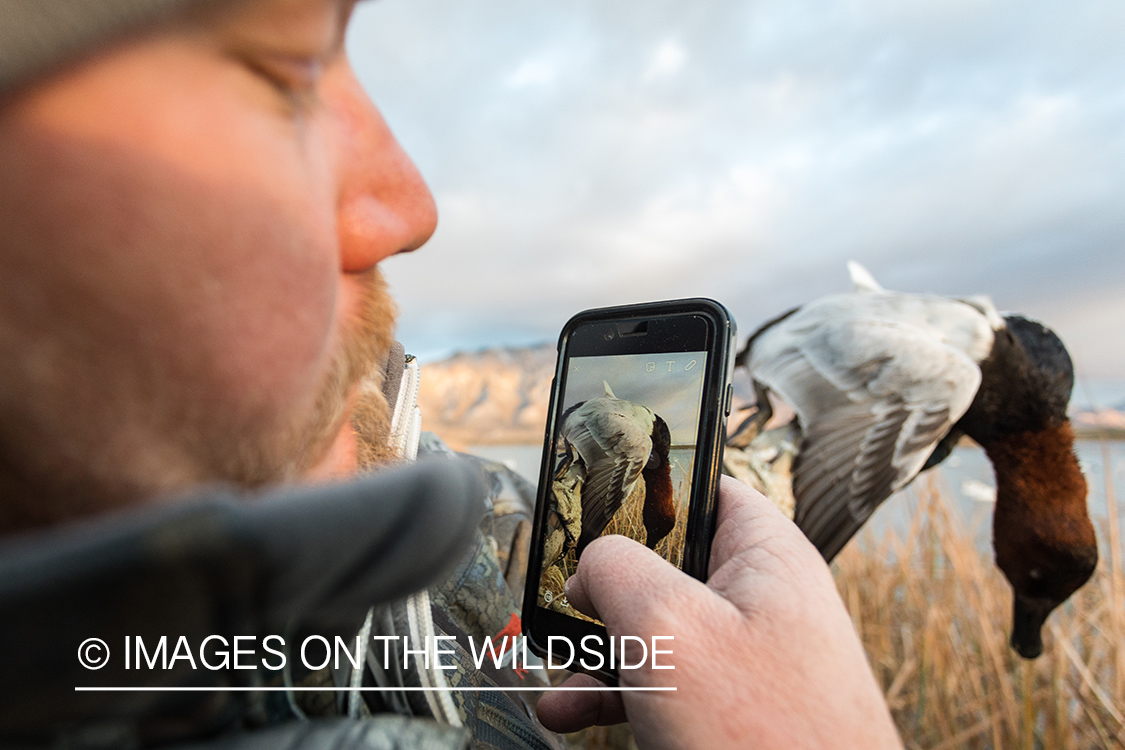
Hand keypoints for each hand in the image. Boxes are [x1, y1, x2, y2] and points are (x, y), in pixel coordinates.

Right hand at [535, 476, 901, 749]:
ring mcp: (750, 658)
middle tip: (561, 601)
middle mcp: (761, 600)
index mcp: (764, 555)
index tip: (588, 504)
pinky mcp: (737, 709)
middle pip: (669, 565)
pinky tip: (575, 714)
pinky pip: (670, 683)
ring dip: (601, 651)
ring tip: (552, 676)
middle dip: (607, 587)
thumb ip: (617, 569)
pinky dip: (621, 693)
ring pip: (661, 632)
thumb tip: (589, 565)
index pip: (702, 486)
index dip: (644, 489)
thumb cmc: (762, 733)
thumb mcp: (667, 624)